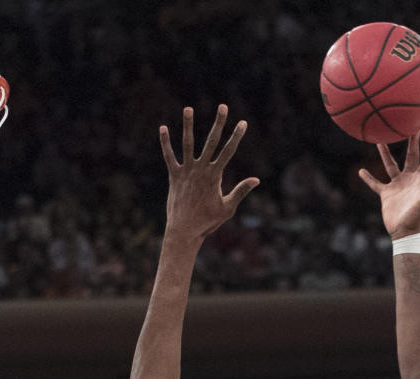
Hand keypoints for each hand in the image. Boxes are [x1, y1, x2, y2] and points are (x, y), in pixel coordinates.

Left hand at [160, 104, 258, 241]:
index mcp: (215, 176)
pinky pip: (169, 156)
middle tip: (223, 106)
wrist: (184, 231)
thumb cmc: (208, 222)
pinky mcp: (174, 176)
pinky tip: (163, 128)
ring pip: (187, 144)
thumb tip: (256, 180)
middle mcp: (201, 170)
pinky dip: (165, 143)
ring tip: (188, 108)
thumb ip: (241, 191)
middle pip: (211, 142)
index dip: (237, 136)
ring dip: (188, 125)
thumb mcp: (227, 208)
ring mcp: (186, 171)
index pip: (229, 152)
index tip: (243, 123)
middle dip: (219, 123)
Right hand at [359, 131, 419, 238]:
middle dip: (411, 141)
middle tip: (410, 125)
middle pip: (410, 155)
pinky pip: (376, 184)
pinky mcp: (387, 194)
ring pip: (390, 165)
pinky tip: (362, 171)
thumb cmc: (418, 217)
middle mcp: (409, 179)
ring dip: (385, 153)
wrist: (404, 232)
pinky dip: (369, 178)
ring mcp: (397, 185)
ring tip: (380, 140)